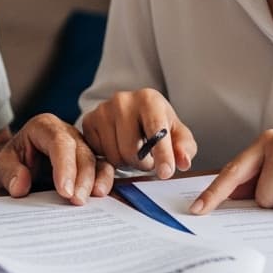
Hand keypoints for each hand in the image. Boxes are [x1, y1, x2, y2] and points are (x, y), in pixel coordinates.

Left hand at [0, 113, 113, 204]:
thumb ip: (8, 173)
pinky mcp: (90, 162)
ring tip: (95, 198)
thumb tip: (20, 186)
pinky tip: (101, 196)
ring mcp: (81, 146)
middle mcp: (67, 133)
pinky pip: (103, 169)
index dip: (64, 166)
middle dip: (82, 177)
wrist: (18, 166)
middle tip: (77, 201)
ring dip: (98, 179)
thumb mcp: (1, 165)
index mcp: (44, 127)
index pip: (59, 142)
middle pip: (81, 151)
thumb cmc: (13, 162)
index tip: (64, 191)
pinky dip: (104, 181)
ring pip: (97, 158)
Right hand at [81, 88, 196, 178]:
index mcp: (149, 99)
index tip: (166, 173)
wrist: (131, 114)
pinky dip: (110, 159)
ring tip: (133, 152)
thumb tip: (183, 162)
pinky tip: (117, 148)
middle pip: (132, 150)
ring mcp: (102, 110)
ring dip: (127, 163)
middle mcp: (123, 100)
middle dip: (143, 163)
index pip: (156, 132)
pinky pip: (99, 156)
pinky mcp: (88, 122)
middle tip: (148, 159)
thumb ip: (184, 148)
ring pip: (115, 156)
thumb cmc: (158, 126)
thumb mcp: (177, 134)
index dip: (163, 155)